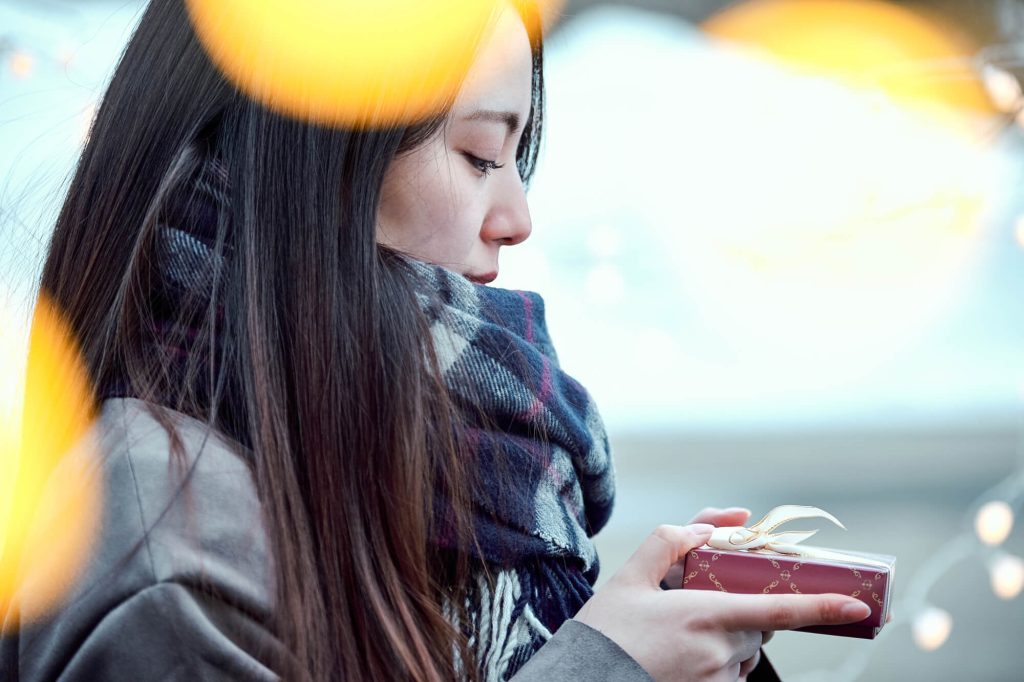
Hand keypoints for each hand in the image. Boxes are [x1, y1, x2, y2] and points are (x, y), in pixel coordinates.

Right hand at [573, 523, 871, 681]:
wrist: (584, 679)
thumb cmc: (605, 631)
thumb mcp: (629, 576)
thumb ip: (667, 542)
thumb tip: (705, 527)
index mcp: (704, 614)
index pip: (778, 610)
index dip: (822, 608)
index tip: (856, 605)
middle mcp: (718, 651)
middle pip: (758, 628)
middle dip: (744, 613)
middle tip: (705, 607)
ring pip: (744, 656)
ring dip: (729, 643)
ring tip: (682, 640)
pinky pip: (729, 679)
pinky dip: (717, 666)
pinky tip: (683, 662)